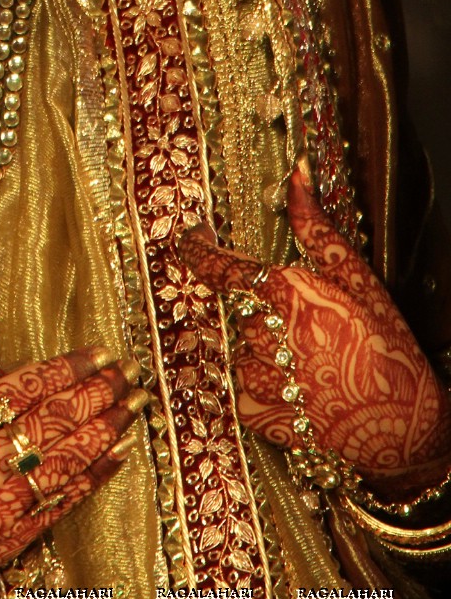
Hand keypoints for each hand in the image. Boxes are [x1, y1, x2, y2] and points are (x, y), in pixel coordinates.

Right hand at [0, 346, 150, 591]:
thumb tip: (5, 373)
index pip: (27, 388)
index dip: (68, 368)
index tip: (100, 352)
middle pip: (56, 421)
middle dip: (99, 393)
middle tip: (129, 372)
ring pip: (67, 462)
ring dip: (106, 431)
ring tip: (134, 407)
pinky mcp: (7, 541)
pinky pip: (60, 505)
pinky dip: (92, 478)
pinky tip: (115, 457)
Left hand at [178, 161, 450, 492]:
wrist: (406, 428)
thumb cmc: (387, 345)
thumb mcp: (357, 279)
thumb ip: (316, 226)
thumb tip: (296, 171)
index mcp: (291, 295)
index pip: (221, 268)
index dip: (198, 252)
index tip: (192, 239)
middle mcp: (272, 335)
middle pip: (238, 310)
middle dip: (262, 313)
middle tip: (302, 327)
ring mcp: (266, 379)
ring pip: (239, 349)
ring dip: (263, 350)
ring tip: (309, 361)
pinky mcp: (263, 417)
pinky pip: (242, 388)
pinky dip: (263, 386)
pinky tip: (299, 388)